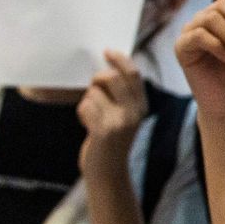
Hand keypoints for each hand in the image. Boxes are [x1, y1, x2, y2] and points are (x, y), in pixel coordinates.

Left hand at [78, 51, 148, 172]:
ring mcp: (121, 121)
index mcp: (142, 105)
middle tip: (94, 91)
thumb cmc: (110, 141)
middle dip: (97, 80)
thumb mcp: (123, 116)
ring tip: (93, 118)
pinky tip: (88, 126)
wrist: (108, 172)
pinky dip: (82, 113)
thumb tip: (106, 69)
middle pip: (111, 77)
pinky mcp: (104, 130)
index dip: (120, 59)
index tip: (107, 51)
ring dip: (87, 102)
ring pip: (94, 93)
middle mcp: (135, 112)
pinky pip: (86, 106)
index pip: (133, 74)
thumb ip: (120, 95)